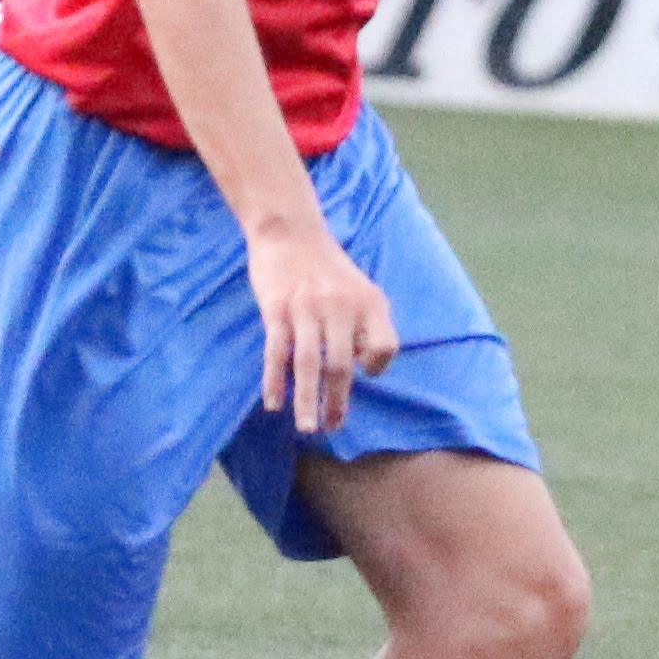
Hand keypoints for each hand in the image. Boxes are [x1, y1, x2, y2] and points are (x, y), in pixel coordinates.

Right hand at [247, 213, 397, 436]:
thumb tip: (364, 368)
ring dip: (307, 400)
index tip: (362, 372)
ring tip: (308, 427)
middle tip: (331, 427)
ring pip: (307, 364)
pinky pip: (276, 352)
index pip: (384, 347)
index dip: (375, 365)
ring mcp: (306, 309)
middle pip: (341, 365)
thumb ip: (368, 325)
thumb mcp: (360, 289)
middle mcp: (340, 307)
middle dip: (336, 401)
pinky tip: (274, 403)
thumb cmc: (328, 269)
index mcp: (368, 303)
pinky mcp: (277, 309)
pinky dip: (274, 380)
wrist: (291, 231)